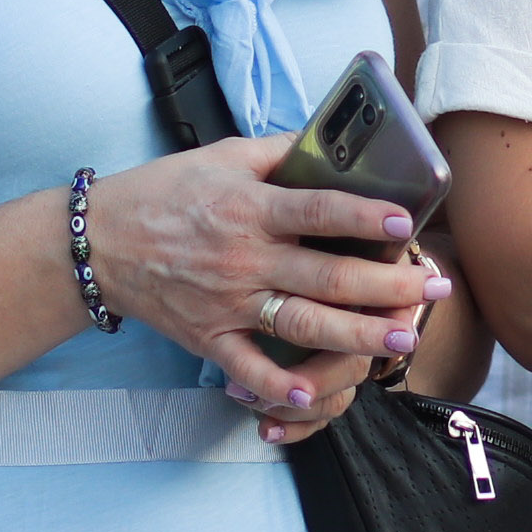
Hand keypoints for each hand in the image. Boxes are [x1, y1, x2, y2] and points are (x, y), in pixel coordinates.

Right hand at [83, 137, 452, 443]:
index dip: (364, 218)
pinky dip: (276, 386)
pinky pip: (247, 367)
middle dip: (388, 285)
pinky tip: (310, 394)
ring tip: (404, 337)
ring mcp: (227, 302)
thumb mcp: (221, 155)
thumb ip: (279, 150)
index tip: (407, 223)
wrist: (98, 242)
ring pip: (303, 323)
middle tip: (433, 289)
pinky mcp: (208, 336)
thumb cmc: (164, 193)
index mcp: (251, 207)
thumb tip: (330, 138)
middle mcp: (245, 257)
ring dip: (358, 334)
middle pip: (327, 276)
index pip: (318, 211)